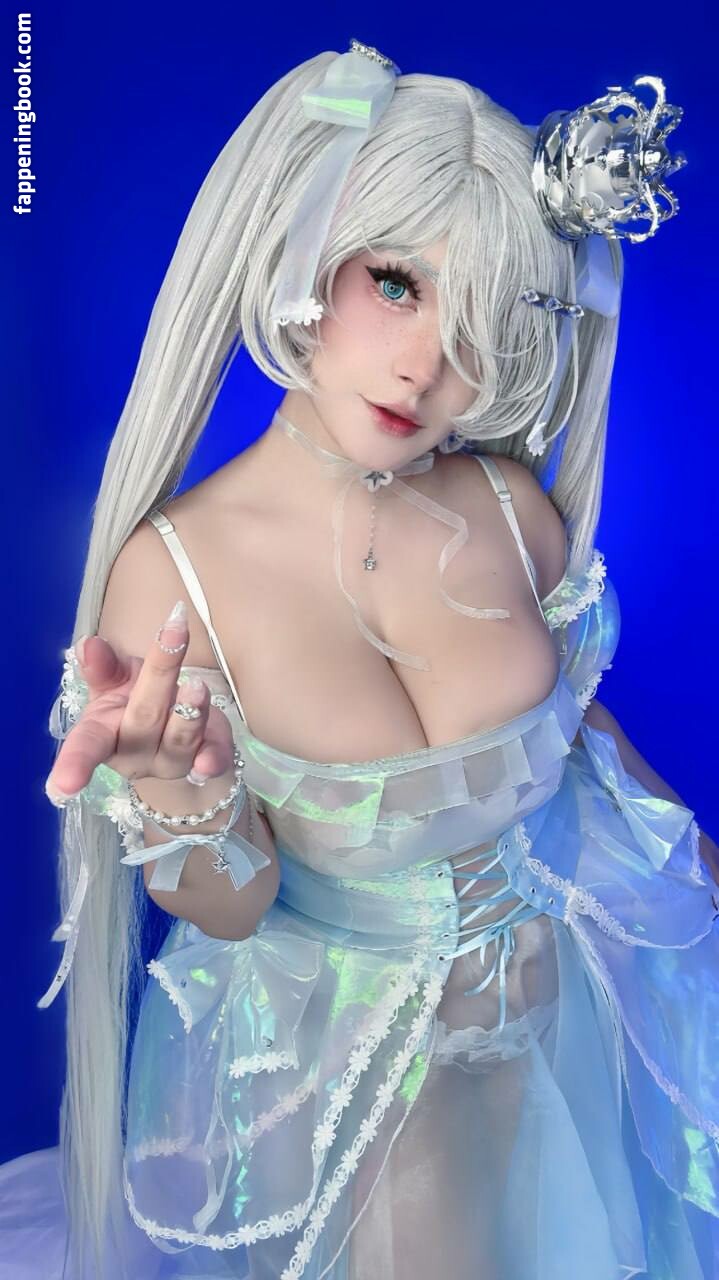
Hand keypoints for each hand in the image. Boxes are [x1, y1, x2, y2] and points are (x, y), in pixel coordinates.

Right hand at [45, 601, 234, 803]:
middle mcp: (134, 754)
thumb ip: (104, 666)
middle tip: (173, 635)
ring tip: (197, 686)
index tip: (61, 787)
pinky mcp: (205, 758)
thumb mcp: (114, 681)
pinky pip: (213, 758)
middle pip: (144, 719)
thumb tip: (90, 645)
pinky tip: (211, 762)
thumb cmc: (133, 701)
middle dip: (159, 677)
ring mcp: (170, 761)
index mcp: (103, 734)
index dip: (74, 765)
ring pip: (179, 739)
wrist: (172, 724)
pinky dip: (214, 757)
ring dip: (189, 713)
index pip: (86, 746)